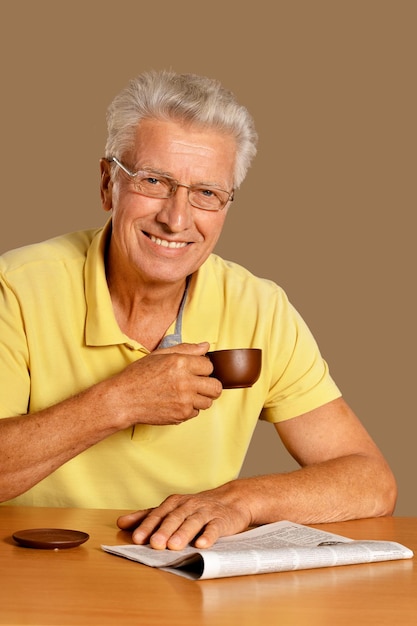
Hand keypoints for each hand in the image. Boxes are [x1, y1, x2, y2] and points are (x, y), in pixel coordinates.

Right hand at [105, 342, 221, 428]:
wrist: (123, 399)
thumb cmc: (138, 376)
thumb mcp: (159, 355)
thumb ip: (185, 349)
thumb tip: (205, 347)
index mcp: (180, 363)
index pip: (209, 366)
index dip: (202, 368)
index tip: (195, 371)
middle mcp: (185, 381)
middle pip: (216, 386)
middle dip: (209, 385)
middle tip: (199, 384)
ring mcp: (185, 400)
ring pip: (208, 401)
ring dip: (200, 398)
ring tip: (186, 394)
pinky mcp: (181, 414)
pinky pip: (196, 413)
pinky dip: (189, 409)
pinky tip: (176, 402)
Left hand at [117, 482, 251, 549]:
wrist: (231, 500)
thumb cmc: (196, 508)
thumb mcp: (172, 509)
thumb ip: (147, 516)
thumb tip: (121, 523)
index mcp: (174, 503)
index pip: (158, 514)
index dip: (148, 526)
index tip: (137, 538)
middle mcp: (188, 506)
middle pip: (174, 518)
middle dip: (164, 530)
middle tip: (155, 544)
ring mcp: (206, 512)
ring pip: (193, 522)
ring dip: (183, 533)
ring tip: (174, 546)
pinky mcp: (221, 520)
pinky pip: (214, 528)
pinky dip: (208, 536)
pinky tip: (202, 544)